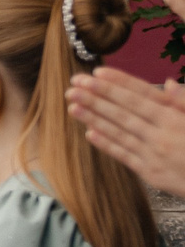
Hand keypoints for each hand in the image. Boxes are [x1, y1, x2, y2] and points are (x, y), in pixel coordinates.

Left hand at [69, 66, 184, 197]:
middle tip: (74, 84)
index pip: (143, 94)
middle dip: (98, 96)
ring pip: (120, 131)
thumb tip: (169, 83)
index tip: (97, 73)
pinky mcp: (151, 173)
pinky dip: (106, 143)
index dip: (119, 82)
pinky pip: (124, 155)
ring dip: (95, 117)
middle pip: (125, 110)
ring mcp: (155, 153)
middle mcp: (164, 133)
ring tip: (73, 104)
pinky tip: (89, 132)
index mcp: (177, 117)